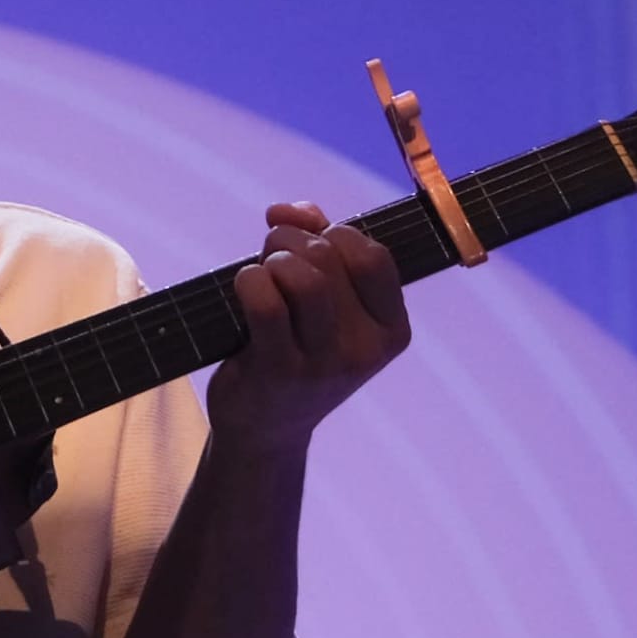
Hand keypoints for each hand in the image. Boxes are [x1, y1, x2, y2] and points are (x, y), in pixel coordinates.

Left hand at [204, 206, 410, 452]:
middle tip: (272, 257)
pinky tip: (245, 286)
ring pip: (303, 277)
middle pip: (330, 257)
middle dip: (290, 240)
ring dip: (272, 259)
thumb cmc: (296, 349)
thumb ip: (318, 243)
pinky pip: (266, 302)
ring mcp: (325, 365)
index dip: (335, 232)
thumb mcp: (325, 302)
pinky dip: (250, 279)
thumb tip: (291, 210)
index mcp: (391, 330)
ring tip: (261, 272)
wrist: (265, 426)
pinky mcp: (280, 372)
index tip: (311, 239)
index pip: (374, 255)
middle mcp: (365, 350)